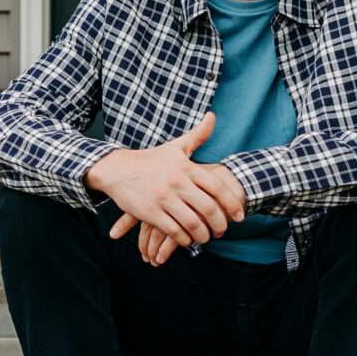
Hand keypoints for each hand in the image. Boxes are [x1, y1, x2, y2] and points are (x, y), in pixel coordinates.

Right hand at [86, 116, 245, 254]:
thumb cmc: (150, 159)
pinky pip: (173, 231)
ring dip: (203, 235)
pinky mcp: (150, 212)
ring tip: (205, 238)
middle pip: (208, 209)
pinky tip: (186, 240)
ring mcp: (163, 198)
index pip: (218, 188)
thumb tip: (213, 116)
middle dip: (220, 224)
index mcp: (186, 167)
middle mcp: (177, 182)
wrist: (116, 169)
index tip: (239, 215)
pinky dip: (183, 239)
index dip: (232, 204)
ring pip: (192, 223)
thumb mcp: (175, 146)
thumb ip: (197, 135)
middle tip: (223, 231)